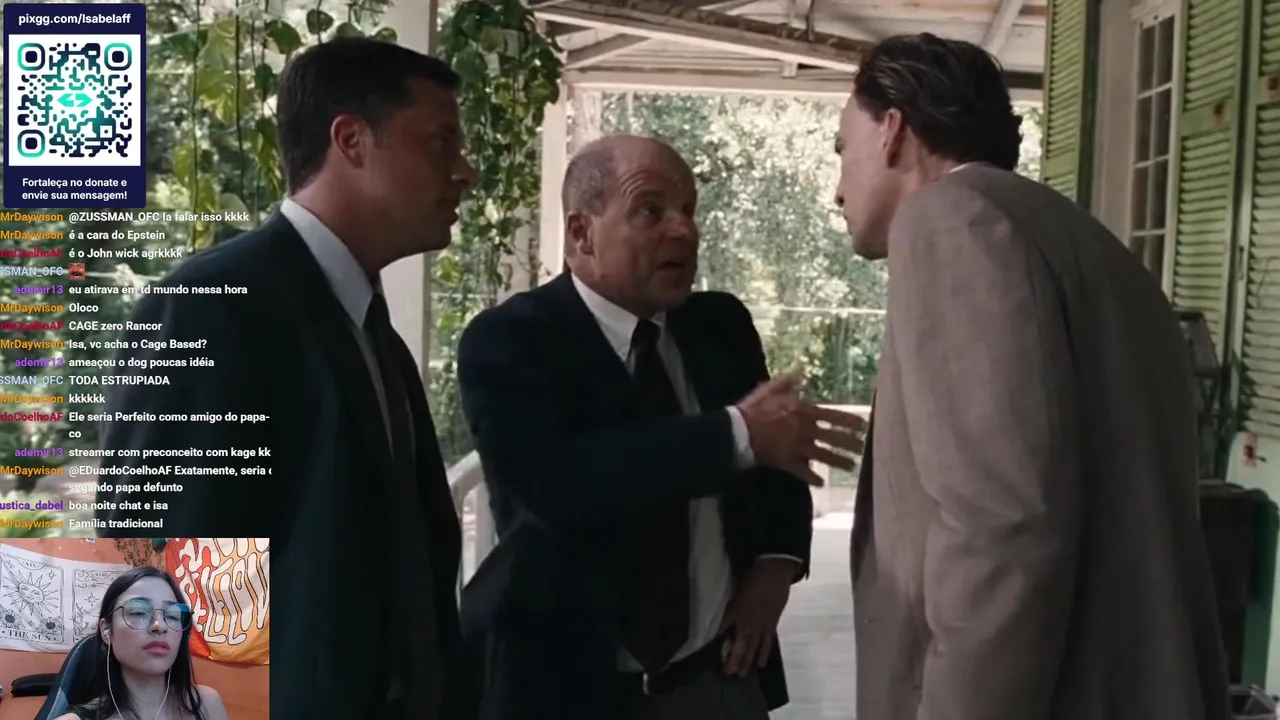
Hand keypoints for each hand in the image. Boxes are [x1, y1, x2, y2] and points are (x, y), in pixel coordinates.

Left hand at [721, 558, 794, 675]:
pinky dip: (765, 652)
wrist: (774, 573)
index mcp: (743, 618)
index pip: (737, 642)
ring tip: (746, 673)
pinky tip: (762, 662)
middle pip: (747, 647)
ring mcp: (765, 625)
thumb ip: (730, 616)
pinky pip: (768, 641)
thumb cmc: (751, 582)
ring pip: (758, 647)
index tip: (727, 669)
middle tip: (734, 675)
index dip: (732, 656)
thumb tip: (723, 632)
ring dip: (751, 660)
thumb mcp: (736, 598)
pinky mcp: (773, 623)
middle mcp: (754, 625)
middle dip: (740, 662)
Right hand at [736, 375, 866, 485]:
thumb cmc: (753, 409)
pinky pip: (803, 472)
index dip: (849, 421)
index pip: (832, 416)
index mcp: (802, 412)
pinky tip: (822, 484)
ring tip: (852, 467)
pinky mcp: (787, 462)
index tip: (863, 426)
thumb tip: (799, 368)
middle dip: (849, 444)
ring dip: (838, 461)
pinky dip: (813, 478)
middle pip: (833, 438)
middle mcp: (804, 430)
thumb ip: (786, 381)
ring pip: (823, 456)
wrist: (737, 432)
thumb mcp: (769, 389)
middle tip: (863, 449)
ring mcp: (797, 447)